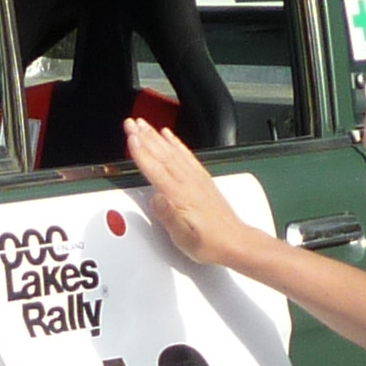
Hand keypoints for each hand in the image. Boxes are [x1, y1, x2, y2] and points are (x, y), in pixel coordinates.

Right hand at [125, 117, 250, 264]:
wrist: (236, 242)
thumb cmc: (210, 243)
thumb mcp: (185, 239)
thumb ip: (169, 218)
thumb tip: (155, 199)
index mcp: (181, 197)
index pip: (156, 170)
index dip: (142, 153)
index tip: (130, 138)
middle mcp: (189, 183)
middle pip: (162, 155)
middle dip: (144, 137)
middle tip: (130, 123)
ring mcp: (196, 179)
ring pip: (172, 152)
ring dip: (156, 136)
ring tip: (143, 124)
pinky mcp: (202, 179)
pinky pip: (186, 155)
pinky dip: (176, 143)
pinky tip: (168, 135)